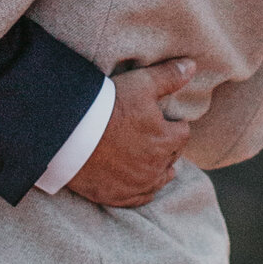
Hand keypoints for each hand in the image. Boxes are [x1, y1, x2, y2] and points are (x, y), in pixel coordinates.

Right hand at [66, 58, 195, 208]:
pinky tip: (137, 182)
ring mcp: (138, 184)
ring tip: (148, 159)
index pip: (182, 132)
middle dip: (166, 146)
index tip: (162, 119)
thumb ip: (169, 76)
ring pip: (159, 179)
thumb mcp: (140, 83)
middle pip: (171, 156)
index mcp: (167, 139)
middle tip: (151, 135)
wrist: (69, 134)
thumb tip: (192, 66)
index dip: (173, 124)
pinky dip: (140, 190)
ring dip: (157, 169)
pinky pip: (139, 198)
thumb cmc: (107, 106)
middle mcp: (157, 166)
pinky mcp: (118, 196)